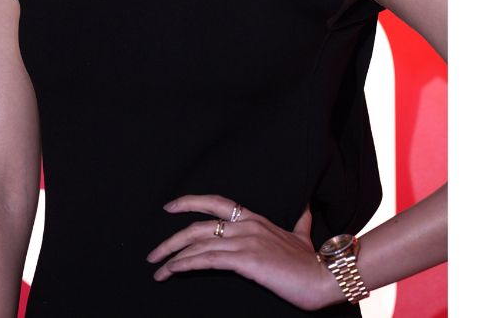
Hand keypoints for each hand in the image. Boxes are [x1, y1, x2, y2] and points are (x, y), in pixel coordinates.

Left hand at [146, 194, 339, 310]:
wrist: (324, 275)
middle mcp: (246, 226)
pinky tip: (172, 270)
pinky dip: (185, 263)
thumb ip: (300, 220)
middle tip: (153, 253)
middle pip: (198, 225)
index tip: (170, 207)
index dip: (190, 202)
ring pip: (198, 243)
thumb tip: (305, 205)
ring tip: (156, 268)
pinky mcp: (246, 260)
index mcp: (255, 219)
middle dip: (170, 239)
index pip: (216, 203)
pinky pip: (207, 259)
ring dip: (172, 255)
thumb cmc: (312, 261)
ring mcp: (245, 241)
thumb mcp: (303, 234)